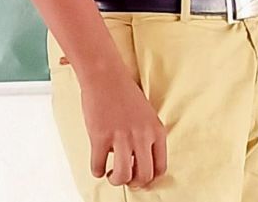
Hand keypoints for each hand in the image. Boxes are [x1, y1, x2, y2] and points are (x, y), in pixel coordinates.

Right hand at [79, 66, 167, 189]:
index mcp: (156, 130)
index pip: (161, 168)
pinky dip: (97, 170)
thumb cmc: (124, 93)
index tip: (139, 177)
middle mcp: (142, 135)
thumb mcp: (147, 114)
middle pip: (144, 176)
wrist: (105, 75)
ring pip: (122, 176)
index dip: (149, 178)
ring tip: (111, 172)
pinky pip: (98, 167)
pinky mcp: (100, 137)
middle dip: (133, 183)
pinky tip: (98, 164)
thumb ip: (147, 138)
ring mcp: (121, 137)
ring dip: (115, 180)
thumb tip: (139, 165)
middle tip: (124, 176)